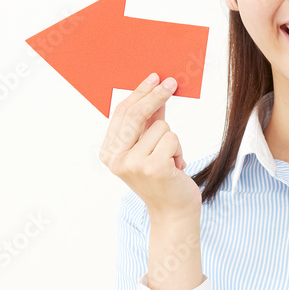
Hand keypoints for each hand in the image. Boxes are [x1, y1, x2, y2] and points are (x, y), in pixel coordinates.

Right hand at [99, 73, 201, 224]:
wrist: (173, 211)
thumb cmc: (162, 177)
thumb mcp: (150, 146)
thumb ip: (150, 121)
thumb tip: (157, 91)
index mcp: (109, 153)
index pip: (121, 113)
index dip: (139, 93)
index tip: (154, 78)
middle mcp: (116, 159)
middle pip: (136, 114)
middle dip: (156, 95)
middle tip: (172, 82)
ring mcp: (133, 164)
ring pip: (161, 127)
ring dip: (172, 140)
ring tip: (170, 160)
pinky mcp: (154, 168)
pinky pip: (172, 138)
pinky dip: (179, 150)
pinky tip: (176, 167)